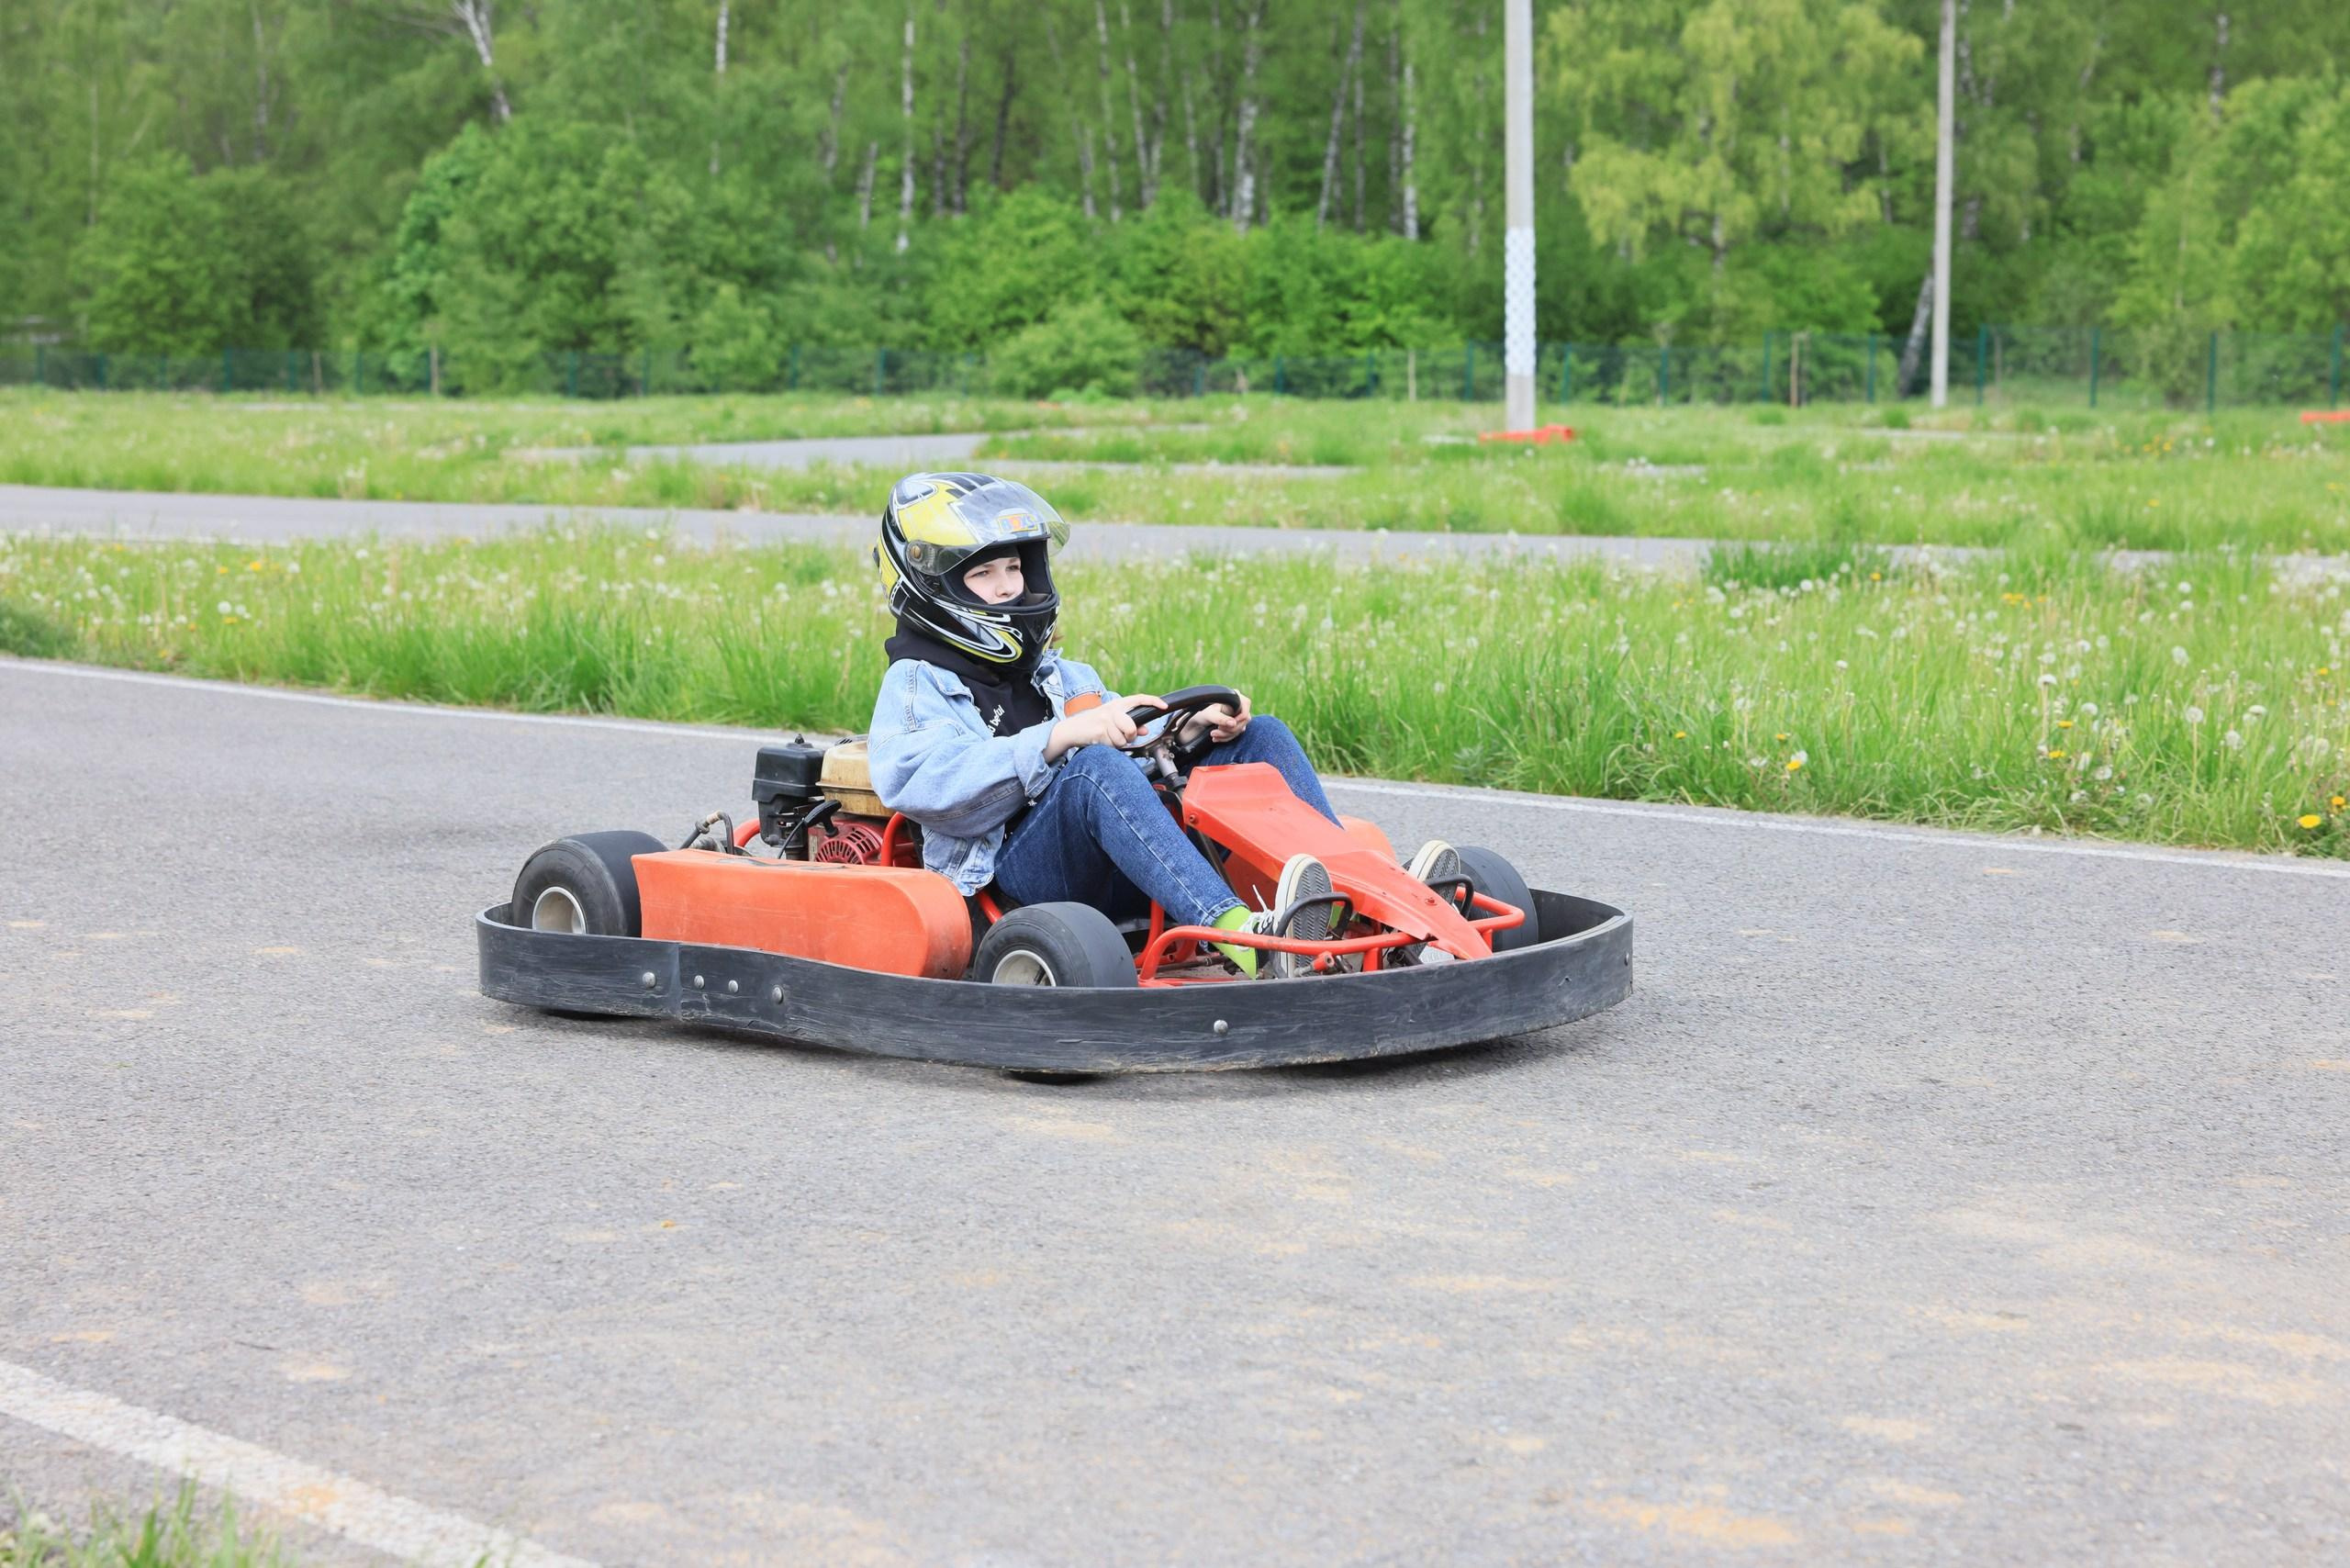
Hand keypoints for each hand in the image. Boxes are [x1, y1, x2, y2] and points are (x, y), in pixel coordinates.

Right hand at [1047, 693, 1162, 759]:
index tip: (1164, 706)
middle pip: (1131, 727)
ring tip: (1107, 738)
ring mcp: (1105, 719)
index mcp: (1117, 705)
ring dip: (1117, 743)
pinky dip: (1109, 746)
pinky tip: (1101, 740)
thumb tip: (1145, 730)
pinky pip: (1112, 744)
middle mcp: (1112, 710)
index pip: (1139, 699)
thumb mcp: (1112, 721)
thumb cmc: (1094, 725)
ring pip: (1122, 739)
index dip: (1153, 701)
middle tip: (1121, 737)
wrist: (1072, 729)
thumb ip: (1130, 724)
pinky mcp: (1099, 730)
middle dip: (1129, 737)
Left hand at [1179, 690, 1251, 746]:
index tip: (1230, 723)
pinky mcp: (1236, 726)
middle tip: (1217, 729)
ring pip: (1240, 729)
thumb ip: (1220, 718)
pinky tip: (1216, 738)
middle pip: (1244, 720)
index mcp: (1234, 697)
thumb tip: (1233, 723)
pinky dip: (1226, 738)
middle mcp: (1238, 706)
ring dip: (1226, 735)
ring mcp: (1239, 717)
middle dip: (1230, 729)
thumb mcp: (1210, 715)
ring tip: (1213, 734)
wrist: (1198, 723)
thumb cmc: (1203, 714)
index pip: (1246, 704)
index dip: (1240, 715)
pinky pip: (1236, 734)